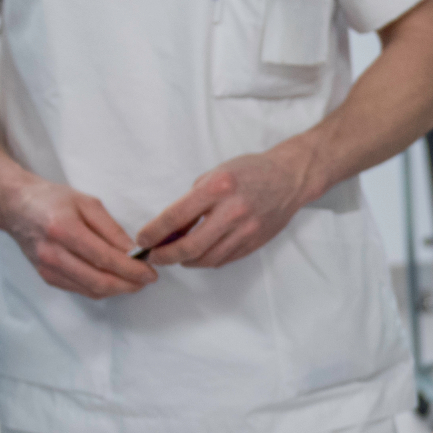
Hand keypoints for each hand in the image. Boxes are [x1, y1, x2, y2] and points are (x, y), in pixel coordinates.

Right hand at [0, 168, 154, 298]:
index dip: (131, 270)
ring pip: (90, 290)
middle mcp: (54, 253)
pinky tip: (114, 281)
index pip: (105, 258)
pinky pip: (79, 290)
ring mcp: (48, 269)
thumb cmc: (53, 199)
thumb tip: (132, 251)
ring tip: (135, 282)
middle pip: (99, 281)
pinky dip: (100, 289)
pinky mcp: (46, 277)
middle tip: (147, 280)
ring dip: (117, 290)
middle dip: (129, 284)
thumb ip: (110, 228)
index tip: (151, 272)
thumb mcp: (86, 203)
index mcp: (64, 229)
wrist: (16, 207)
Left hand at [137, 148, 316, 268]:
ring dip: (184, 261)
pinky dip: (205, 260)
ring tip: (174, 256)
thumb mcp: (214, 174)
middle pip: (190, 247)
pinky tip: (197, 254)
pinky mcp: (254, 243)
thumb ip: (192, 201)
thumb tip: (169, 229)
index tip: (142, 240)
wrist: (289, 178)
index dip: (154, 232)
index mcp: (218, 187)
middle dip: (165, 256)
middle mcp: (232, 211)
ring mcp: (245, 230)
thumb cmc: (249, 171)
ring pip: (206, 259)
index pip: (176, 216)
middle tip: (154, 257)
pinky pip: (222, 260)